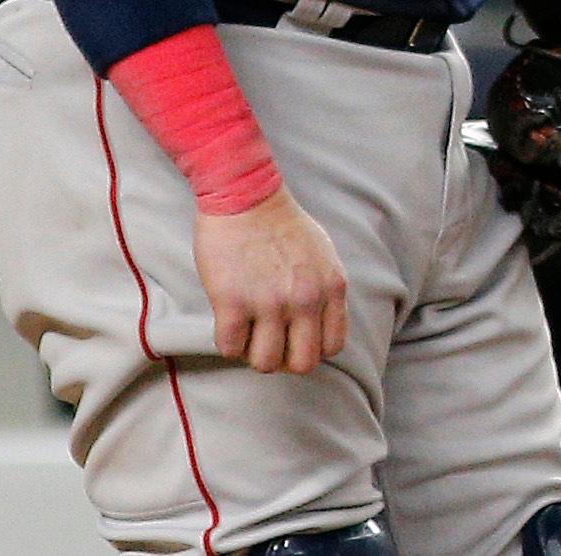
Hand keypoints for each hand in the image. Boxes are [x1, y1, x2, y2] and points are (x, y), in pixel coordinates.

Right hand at [193, 188, 349, 373]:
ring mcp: (270, 303)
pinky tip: (228, 321)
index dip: (310, 348)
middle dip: (284, 358)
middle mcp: (306, 299)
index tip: (294, 339)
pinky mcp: (233, 303)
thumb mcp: (323, 255)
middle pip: (302, 364)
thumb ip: (326, 291)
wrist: (246, 195)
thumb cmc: (282, 223)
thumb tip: (321, 325)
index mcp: (332, 287)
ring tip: (247, 331)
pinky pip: (230, 348)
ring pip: (265, 363)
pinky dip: (228, 341)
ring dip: (253, 353)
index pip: (332, 346)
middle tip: (268, 341)